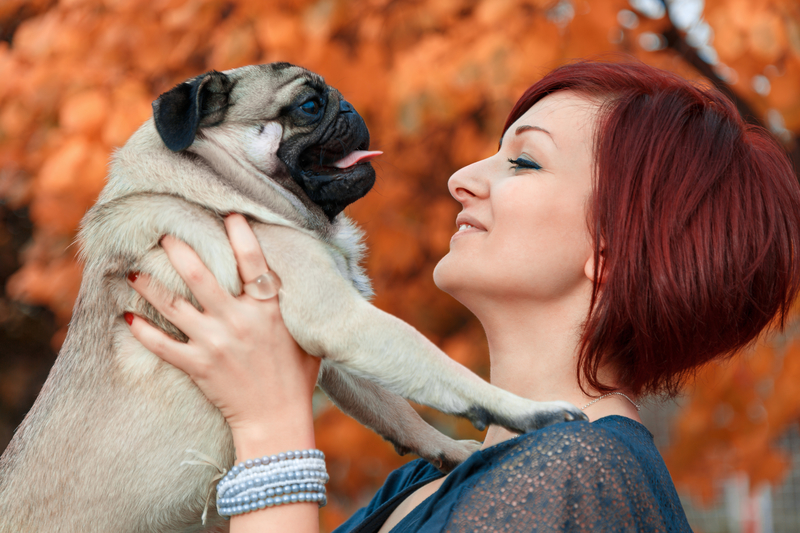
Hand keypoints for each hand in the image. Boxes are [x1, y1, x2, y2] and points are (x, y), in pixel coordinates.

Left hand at [126, 214, 320, 455]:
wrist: (277, 419)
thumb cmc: (296, 376)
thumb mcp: (305, 335)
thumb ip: (291, 307)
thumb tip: (286, 279)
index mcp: (268, 309)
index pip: (252, 261)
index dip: (239, 233)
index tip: (227, 215)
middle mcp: (238, 320)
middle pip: (200, 275)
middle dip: (178, 250)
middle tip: (165, 236)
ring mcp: (215, 342)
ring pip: (173, 305)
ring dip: (150, 285)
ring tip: (134, 270)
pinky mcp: (198, 365)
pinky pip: (161, 345)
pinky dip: (141, 331)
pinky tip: (126, 317)